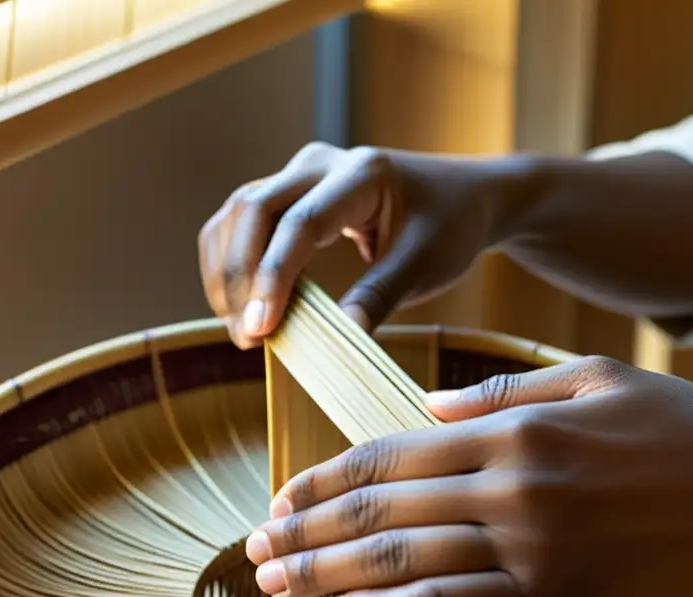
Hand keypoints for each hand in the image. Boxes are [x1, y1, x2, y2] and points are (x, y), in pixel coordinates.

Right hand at [198, 142, 505, 347]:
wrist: (464, 196)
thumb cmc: (450, 227)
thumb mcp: (426, 266)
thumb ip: (380, 297)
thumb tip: (338, 338)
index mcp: (363, 174)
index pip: (300, 222)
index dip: (273, 277)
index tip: (260, 329)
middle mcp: (321, 163)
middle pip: (253, 209)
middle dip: (239, 276)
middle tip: (245, 336)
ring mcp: (300, 172)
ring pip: (237, 213)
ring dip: (227, 271)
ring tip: (239, 328)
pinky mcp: (290, 190)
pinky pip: (242, 220)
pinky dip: (232, 262)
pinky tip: (239, 304)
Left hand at [244, 357, 692, 596]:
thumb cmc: (677, 429)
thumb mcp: (589, 378)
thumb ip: (498, 390)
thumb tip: (423, 400)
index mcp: (509, 428)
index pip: (389, 450)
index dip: (326, 475)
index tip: (283, 493)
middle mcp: (506, 485)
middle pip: (378, 507)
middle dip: (307, 528)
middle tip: (255, 544)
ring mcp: (526, 545)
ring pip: (400, 559)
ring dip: (326, 574)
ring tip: (276, 582)